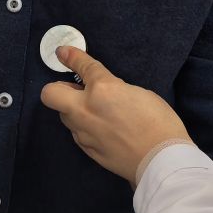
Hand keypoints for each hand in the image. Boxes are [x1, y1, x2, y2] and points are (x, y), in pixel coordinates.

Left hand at [41, 47, 190, 183]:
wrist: (161, 160)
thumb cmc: (159, 122)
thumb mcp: (139, 93)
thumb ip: (114, 88)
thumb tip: (102, 91)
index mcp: (102, 89)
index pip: (81, 66)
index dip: (71, 56)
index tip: (63, 53)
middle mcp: (85, 110)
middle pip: (50, 94)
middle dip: (58, 89)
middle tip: (76, 91)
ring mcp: (83, 132)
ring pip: (64, 116)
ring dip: (74, 110)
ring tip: (97, 113)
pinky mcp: (87, 149)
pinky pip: (78, 133)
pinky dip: (85, 128)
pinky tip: (104, 131)